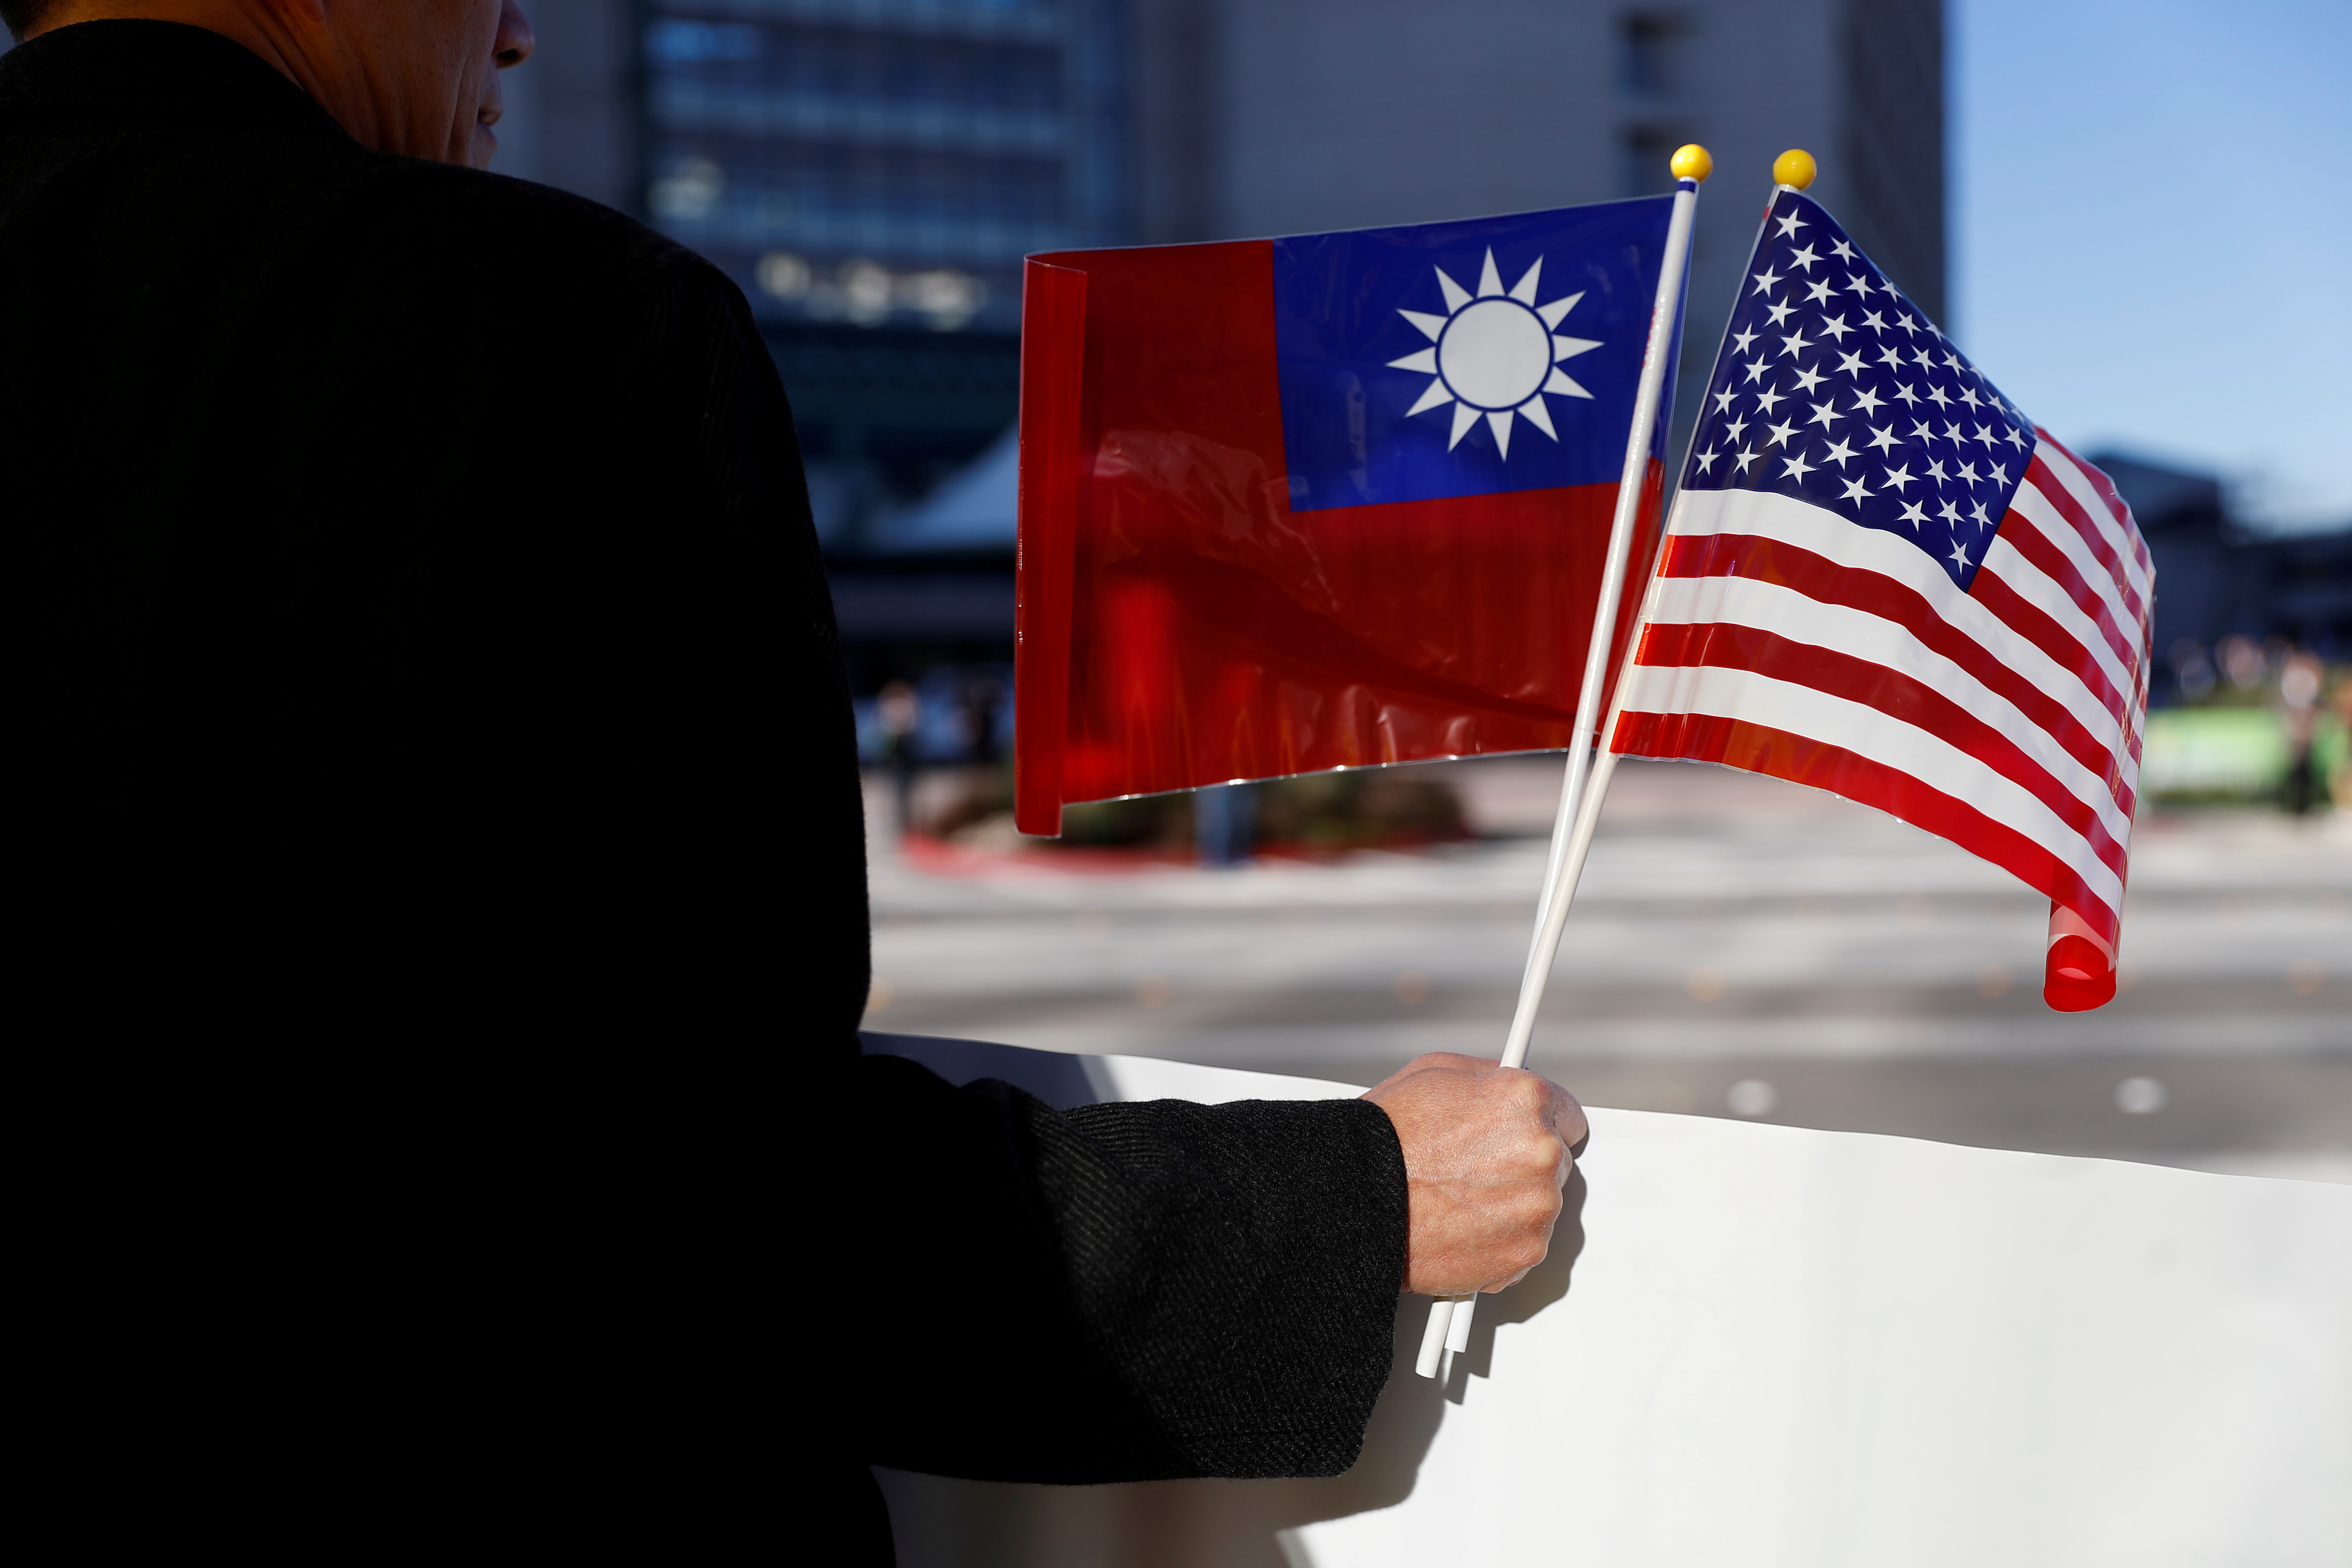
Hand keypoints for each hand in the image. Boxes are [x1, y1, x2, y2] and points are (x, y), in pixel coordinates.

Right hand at [1362, 1053, 1584, 1296]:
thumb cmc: (1385, 1137)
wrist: (1353, 1198)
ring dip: (1512, 1206)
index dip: (1539, 1126)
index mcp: (1527, 1100)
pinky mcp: (1525, 1252)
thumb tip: (1509, 1085)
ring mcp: (1538, 1206)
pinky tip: (1461, 1227)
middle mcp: (1542, 1151)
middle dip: (1522, 1167)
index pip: (1568, 1116)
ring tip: (1459, 1200)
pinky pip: (1526, 1246)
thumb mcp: (1434, 1073)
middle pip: (1556, 1163)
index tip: (1522, 1137)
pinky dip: (1500, 1242)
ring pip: (1541, 1207)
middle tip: (1474, 1170)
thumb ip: (1489, 1078)